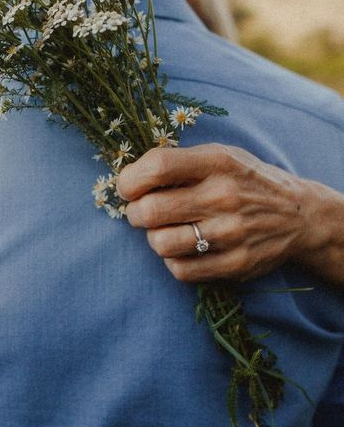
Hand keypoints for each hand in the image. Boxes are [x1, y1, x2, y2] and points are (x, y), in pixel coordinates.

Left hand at [117, 144, 316, 283]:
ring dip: (153, 238)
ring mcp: (231, 233)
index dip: (130, 179)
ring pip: (161, 244)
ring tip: (164, 230)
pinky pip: (180, 270)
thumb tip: (128, 179)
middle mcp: (224, 196)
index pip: (157, 167)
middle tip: (141, 212)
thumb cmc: (245, 180)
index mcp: (217, 162)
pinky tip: (183, 249)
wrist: (298, 215)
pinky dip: (172, 260)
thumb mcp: (219, 156)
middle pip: (151, 210)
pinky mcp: (235, 265)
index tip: (128, 187)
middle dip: (135, 213)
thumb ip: (177, 162)